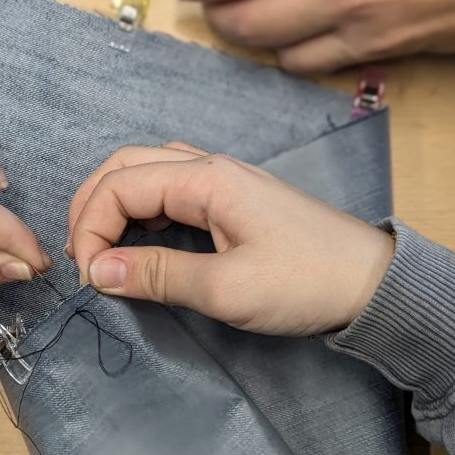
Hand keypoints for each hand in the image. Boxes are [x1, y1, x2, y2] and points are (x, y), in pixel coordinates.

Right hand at [67, 143, 393, 335]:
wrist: (373, 283)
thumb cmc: (306, 283)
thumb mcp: (227, 290)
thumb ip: (157, 275)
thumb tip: (98, 272)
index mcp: (206, 179)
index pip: (120, 185)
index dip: (90, 227)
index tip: (89, 277)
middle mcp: (209, 166)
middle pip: (125, 164)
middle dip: (91, 206)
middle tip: (81, 256)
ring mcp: (222, 178)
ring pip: (145, 170)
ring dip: (113, 202)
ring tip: (100, 248)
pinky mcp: (231, 197)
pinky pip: (168, 186)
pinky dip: (139, 207)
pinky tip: (138, 238)